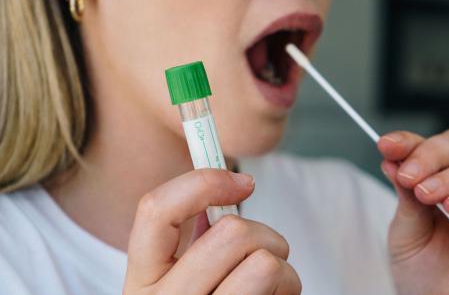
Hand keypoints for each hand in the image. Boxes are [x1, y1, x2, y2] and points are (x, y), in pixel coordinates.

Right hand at [123, 169, 300, 294]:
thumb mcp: (183, 274)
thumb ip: (194, 235)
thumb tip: (228, 184)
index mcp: (143, 280)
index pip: (155, 210)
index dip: (203, 182)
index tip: (243, 182)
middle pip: (233, 234)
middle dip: (265, 234)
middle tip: (267, 250)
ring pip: (266, 264)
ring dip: (282, 266)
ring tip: (270, 283)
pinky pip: (285, 289)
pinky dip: (288, 289)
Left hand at [378, 129, 448, 294]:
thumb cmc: (424, 275)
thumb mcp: (406, 232)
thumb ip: (406, 197)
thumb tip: (393, 159)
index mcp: (448, 182)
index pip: (436, 148)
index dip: (412, 142)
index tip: (387, 145)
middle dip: (432, 155)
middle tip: (409, 174)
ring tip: (426, 194)